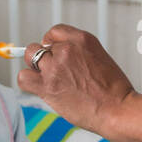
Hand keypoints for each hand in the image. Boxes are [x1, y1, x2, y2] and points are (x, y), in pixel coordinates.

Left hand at [17, 25, 135, 133]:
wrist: (117, 110)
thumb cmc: (113, 91)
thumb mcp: (100, 58)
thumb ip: (78, 53)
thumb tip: (58, 57)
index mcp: (83, 39)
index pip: (55, 32)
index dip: (52, 43)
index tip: (56, 53)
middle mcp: (67, 50)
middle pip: (40, 45)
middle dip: (44, 57)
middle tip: (55, 72)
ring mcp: (55, 67)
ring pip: (29, 57)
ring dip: (35, 68)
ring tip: (49, 81)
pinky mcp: (47, 86)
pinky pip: (24, 77)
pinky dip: (28, 81)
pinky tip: (39, 88)